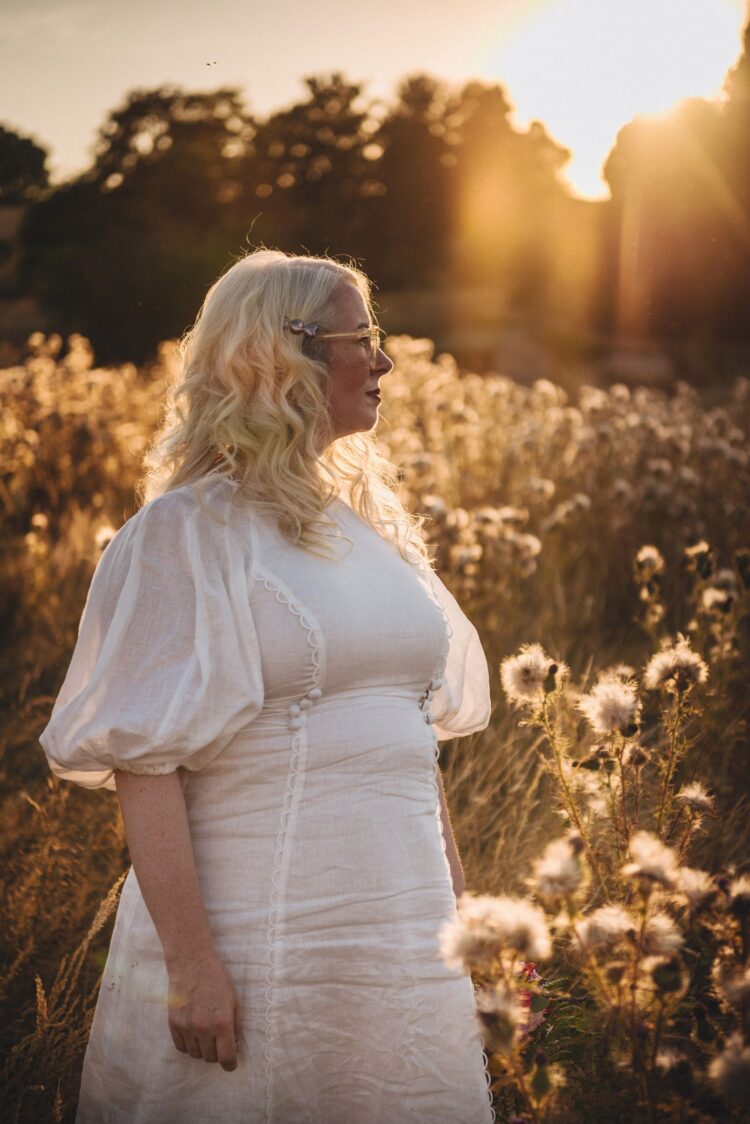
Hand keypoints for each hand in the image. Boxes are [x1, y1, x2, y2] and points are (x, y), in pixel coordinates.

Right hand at [166, 951, 241, 1070]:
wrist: (191, 963)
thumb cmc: (216, 980)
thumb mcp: (234, 1001)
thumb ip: (236, 1027)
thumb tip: (234, 1048)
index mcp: (222, 1022)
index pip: (226, 1058)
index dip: (230, 1064)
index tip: (230, 1062)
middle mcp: (203, 1028)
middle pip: (210, 1058)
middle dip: (217, 1052)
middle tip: (218, 1038)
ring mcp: (186, 1027)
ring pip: (195, 1054)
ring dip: (202, 1048)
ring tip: (205, 1031)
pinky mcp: (173, 1024)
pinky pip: (181, 1048)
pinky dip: (188, 1044)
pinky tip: (193, 1031)